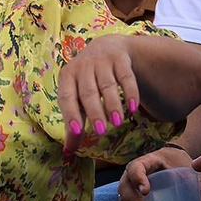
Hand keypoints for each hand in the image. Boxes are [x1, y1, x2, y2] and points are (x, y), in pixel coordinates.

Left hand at [56, 33, 140, 155]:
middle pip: (88, 92)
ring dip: (113, 104)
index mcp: (67, 77)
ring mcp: (101, 61)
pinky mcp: (120, 59)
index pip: (67, 97)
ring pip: (107, 84)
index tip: (77, 130)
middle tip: (101, 131)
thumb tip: (67, 153)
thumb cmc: (86, 81)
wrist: (105, 47)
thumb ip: (74, 125)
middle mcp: (82, 67)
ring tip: (117, 122)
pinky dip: (130, 92)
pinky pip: (126, 76)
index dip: (71, 113)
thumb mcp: (77, 98)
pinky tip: (134, 108)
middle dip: (95, 112)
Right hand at [116, 146, 200, 200]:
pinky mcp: (133, 200)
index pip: (135, 168)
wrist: (171, 163)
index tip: (146, 191)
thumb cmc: (178, 165)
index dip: (137, 178)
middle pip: (125, 187)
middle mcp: (132, 175)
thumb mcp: (188, 171)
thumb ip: (198, 184)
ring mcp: (130, 188)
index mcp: (145, 163)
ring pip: (124, 200)